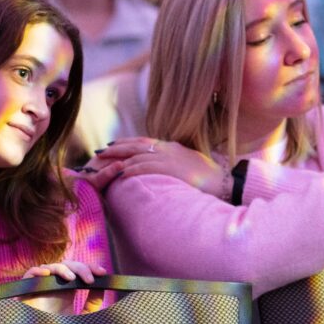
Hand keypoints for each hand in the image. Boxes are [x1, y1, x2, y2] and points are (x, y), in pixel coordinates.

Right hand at [21, 260, 108, 313]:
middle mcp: (54, 285)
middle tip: (90, 279)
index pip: (78, 270)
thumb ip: (93, 304)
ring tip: (72, 279)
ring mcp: (41, 286)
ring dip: (62, 269)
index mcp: (67, 289)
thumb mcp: (81, 317)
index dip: (90, 268)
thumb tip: (103, 286)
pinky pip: (30, 273)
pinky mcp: (27, 291)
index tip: (103, 273)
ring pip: (51, 267)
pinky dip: (37, 271)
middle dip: (81, 268)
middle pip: (67, 265)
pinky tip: (47, 274)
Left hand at [78, 137, 225, 196]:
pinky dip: (131, 169)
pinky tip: (119, 172)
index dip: (126, 143)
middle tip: (99, 151)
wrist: (223, 181)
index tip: (113, 145)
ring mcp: (168, 157)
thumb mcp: (188, 163)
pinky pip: (145, 167)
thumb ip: (174, 161)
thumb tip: (164, 166)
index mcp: (171, 147)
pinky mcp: (169, 168)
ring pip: (136, 154)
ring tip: (102, 161)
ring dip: (117, 158)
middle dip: (116, 148)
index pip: (144, 142)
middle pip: (135, 145)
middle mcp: (167, 149)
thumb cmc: (208, 177)